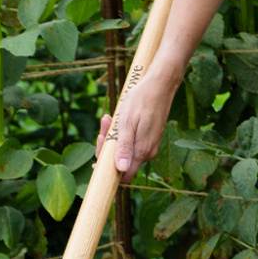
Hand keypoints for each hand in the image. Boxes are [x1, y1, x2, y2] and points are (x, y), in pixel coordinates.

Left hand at [95, 66, 179, 183]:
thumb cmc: (142, 100)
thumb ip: (124, 147)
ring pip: (125, 150)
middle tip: (104, 125)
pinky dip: (121, 133)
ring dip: (113, 138)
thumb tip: (121, 170)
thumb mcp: (127, 123)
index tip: (97, 156)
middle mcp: (147, 153)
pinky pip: (131, 142)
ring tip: (107, 118)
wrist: (160, 83)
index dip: (108, 170)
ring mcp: (149, 146)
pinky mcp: (149, 138)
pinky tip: (115, 119)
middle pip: (122, 162)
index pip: (123, 175)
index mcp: (142, 152)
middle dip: (107, 148)